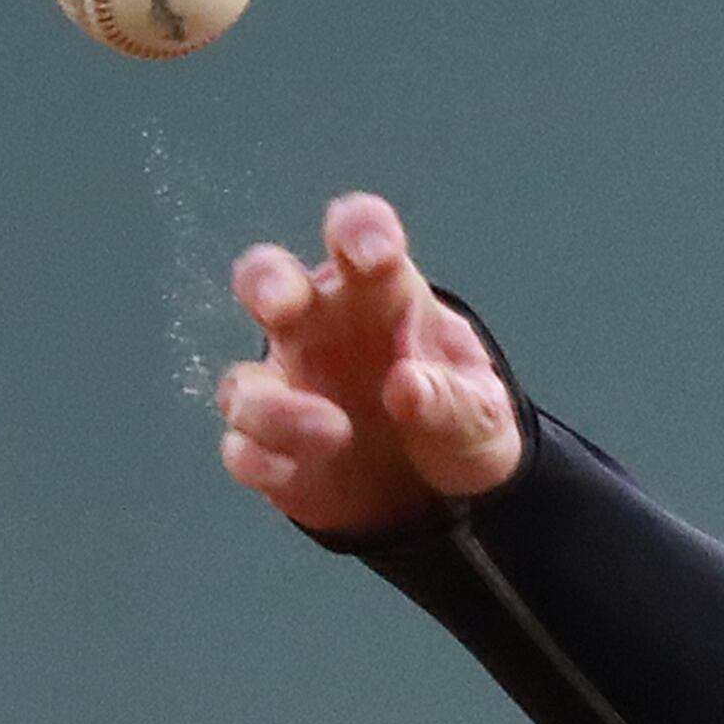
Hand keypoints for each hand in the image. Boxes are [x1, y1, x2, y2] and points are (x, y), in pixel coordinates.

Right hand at [215, 192, 522, 535]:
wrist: (444, 491)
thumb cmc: (456, 420)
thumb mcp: (480, 412)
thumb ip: (451, 397)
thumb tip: (408, 386)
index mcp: (380, 294)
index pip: (360, 236)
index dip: (359, 232)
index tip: (374, 255)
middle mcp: (319, 328)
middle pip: (268, 281)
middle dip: (265, 283)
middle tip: (280, 304)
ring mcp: (287, 388)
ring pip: (245, 383)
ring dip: (277, 407)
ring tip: (337, 431)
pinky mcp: (272, 449)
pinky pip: (243, 449)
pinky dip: (259, 457)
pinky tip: (291, 470)